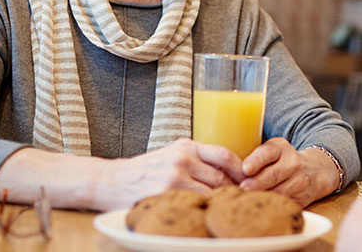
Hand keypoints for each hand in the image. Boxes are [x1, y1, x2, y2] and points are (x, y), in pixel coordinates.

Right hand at [97, 138, 244, 208]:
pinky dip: (203, 210)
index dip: (241, 168)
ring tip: (227, 210)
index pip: (224, 154)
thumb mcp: (172, 154)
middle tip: (242, 200)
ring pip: (211, 192)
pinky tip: (206, 215)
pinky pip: (194, 204)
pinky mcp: (165, 194)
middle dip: (233, 189)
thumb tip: (227, 172)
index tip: (249, 179)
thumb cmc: (146, 169)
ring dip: (221, 202)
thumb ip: (196, 159)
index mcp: (186, 146)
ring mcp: (174, 176)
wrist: (112, 180)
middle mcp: (182, 158)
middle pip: (221, 176)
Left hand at [239, 138, 337, 206]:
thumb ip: (252, 156)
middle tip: (240, 189)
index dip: (256, 160)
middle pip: (272, 175)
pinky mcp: (301, 198)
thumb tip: (221, 166)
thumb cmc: (281, 161)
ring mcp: (298, 181)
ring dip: (260, 197)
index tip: (245, 169)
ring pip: (277, 192)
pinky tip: (258, 207)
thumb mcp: (271, 150)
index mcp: (280, 147)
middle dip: (255, 184)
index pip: (268, 152)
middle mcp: (292, 162)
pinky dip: (270, 206)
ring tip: (245, 200)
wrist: (313, 172)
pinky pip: (282, 204)